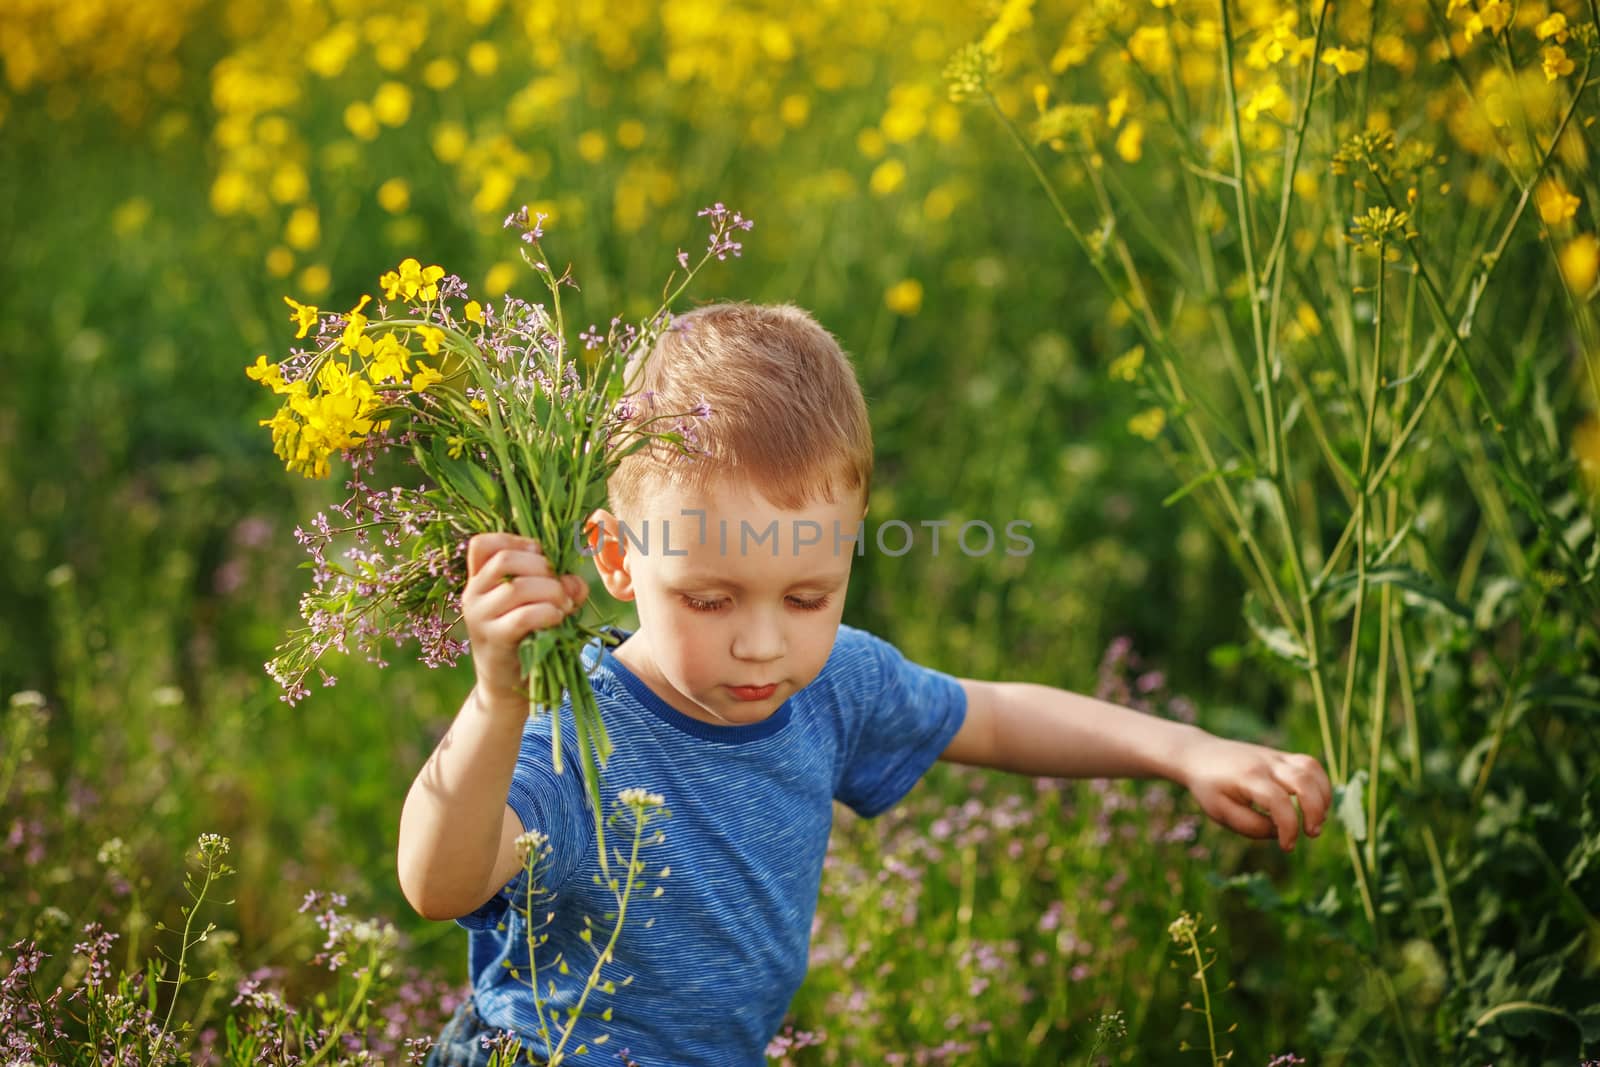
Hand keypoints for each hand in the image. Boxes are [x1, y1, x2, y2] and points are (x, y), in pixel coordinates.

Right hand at [462, 533, 587, 711]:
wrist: (507, 686)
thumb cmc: (527, 638)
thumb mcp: (542, 603)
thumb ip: (561, 585)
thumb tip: (574, 582)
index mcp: (479, 579)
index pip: (483, 544)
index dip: (516, 541)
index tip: (541, 557)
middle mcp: (473, 594)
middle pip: (505, 560)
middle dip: (543, 568)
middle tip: (560, 589)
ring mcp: (479, 617)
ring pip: (517, 587)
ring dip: (551, 592)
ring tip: (563, 607)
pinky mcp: (494, 639)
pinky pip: (524, 616)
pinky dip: (548, 613)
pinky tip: (557, 619)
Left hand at [1177, 736, 1330, 850]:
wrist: (1200, 755)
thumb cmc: (1209, 787)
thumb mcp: (1220, 812)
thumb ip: (1251, 826)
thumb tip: (1280, 832)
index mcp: (1247, 778)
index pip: (1278, 801)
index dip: (1289, 828)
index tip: (1287, 847)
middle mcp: (1265, 764)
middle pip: (1303, 780)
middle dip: (1315, 811)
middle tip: (1311, 834)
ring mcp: (1275, 756)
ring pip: (1311, 768)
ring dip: (1323, 797)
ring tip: (1316, 821)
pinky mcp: (1282, 756)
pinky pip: (1310, 765)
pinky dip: (1321, 785)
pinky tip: (1315, 805)